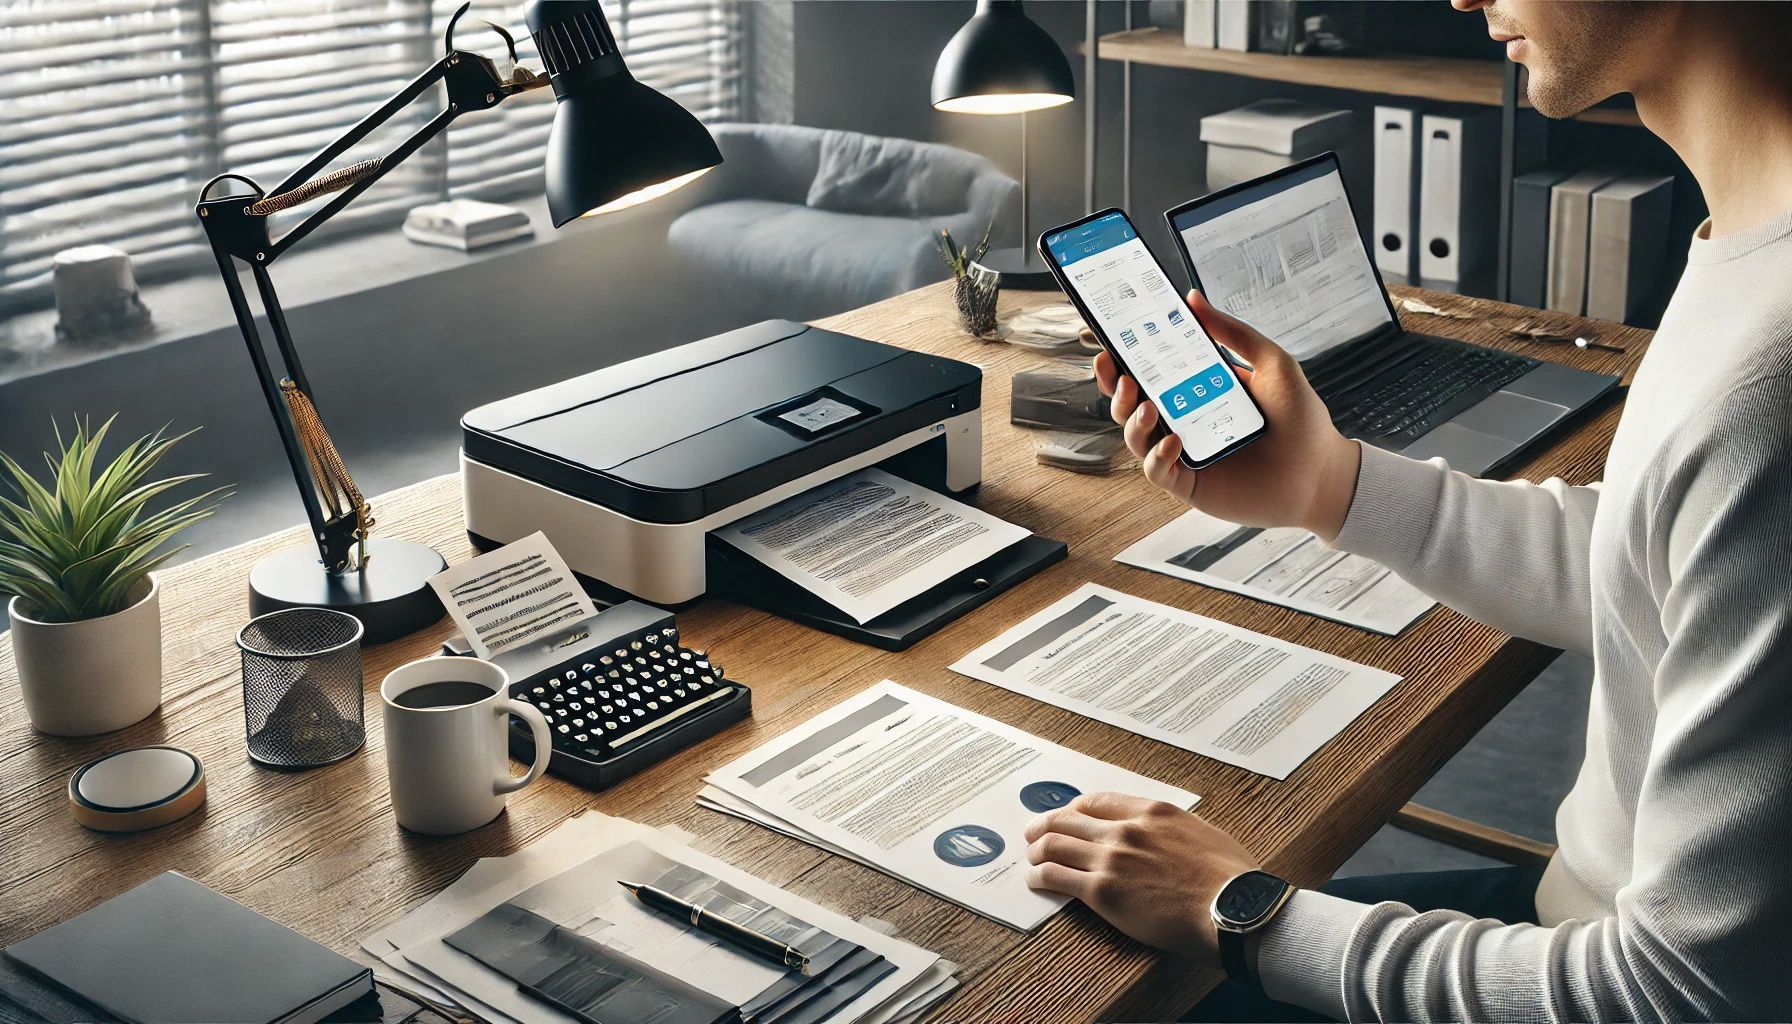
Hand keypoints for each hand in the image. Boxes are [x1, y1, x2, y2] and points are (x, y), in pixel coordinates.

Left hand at [1024, 792, 1259, 960]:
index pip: (1097, 801)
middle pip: (1067, 818)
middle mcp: (1126, 829)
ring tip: (1031, 859)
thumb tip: (1169, 838)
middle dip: (1044, 825)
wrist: (1234, 909)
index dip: (1074, 809)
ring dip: (1036, 851)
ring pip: (1054, 844)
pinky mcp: (1102, 891)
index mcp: (1152, 812)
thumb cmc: (1231, 880)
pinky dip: (1039, 876)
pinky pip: (1056, 877)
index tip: (1066, 816)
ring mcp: (1112, 858)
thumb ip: (1176, 831)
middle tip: (1033, 834)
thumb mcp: (1204, 835)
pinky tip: (1035, 881)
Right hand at [1092, 290, 1360, 539]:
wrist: (1322, 472)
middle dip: (1116, 389)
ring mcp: (1184, 454)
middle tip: (1120, 374)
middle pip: (1131, 405)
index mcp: (1195, 391)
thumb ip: (1232, 332)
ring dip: (1132, 421)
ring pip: (1136, 438)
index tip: (1109, 343)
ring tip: (1147, 407)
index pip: (1149, 374)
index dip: (1122, 361)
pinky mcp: (1190, 485)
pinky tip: (1174, 442)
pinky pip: (1158, 472)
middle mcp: (1184, 421)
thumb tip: (1193, 299)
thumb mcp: (1271, 363)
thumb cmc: (1300, 420)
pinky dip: (1157, 457)